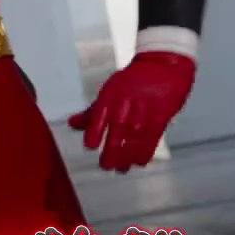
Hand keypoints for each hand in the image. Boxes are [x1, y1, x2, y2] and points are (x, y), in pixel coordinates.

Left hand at [68, 51, 194, 172]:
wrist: (163, 65)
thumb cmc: (132, 81)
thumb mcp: (110, 91)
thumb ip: (92, 111)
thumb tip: (71, 124)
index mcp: (111, 94)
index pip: (99, 115)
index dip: (94, 131)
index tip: (90, 146)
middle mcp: (126, 101)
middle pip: (118, 129)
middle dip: (111, 150)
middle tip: (105, 166)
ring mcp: (145, 108)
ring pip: (135, 136)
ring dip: (127, 155)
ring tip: (121, 169)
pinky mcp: (161, 114)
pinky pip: (153, 137)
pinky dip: (145, 151)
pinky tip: (139, 162)